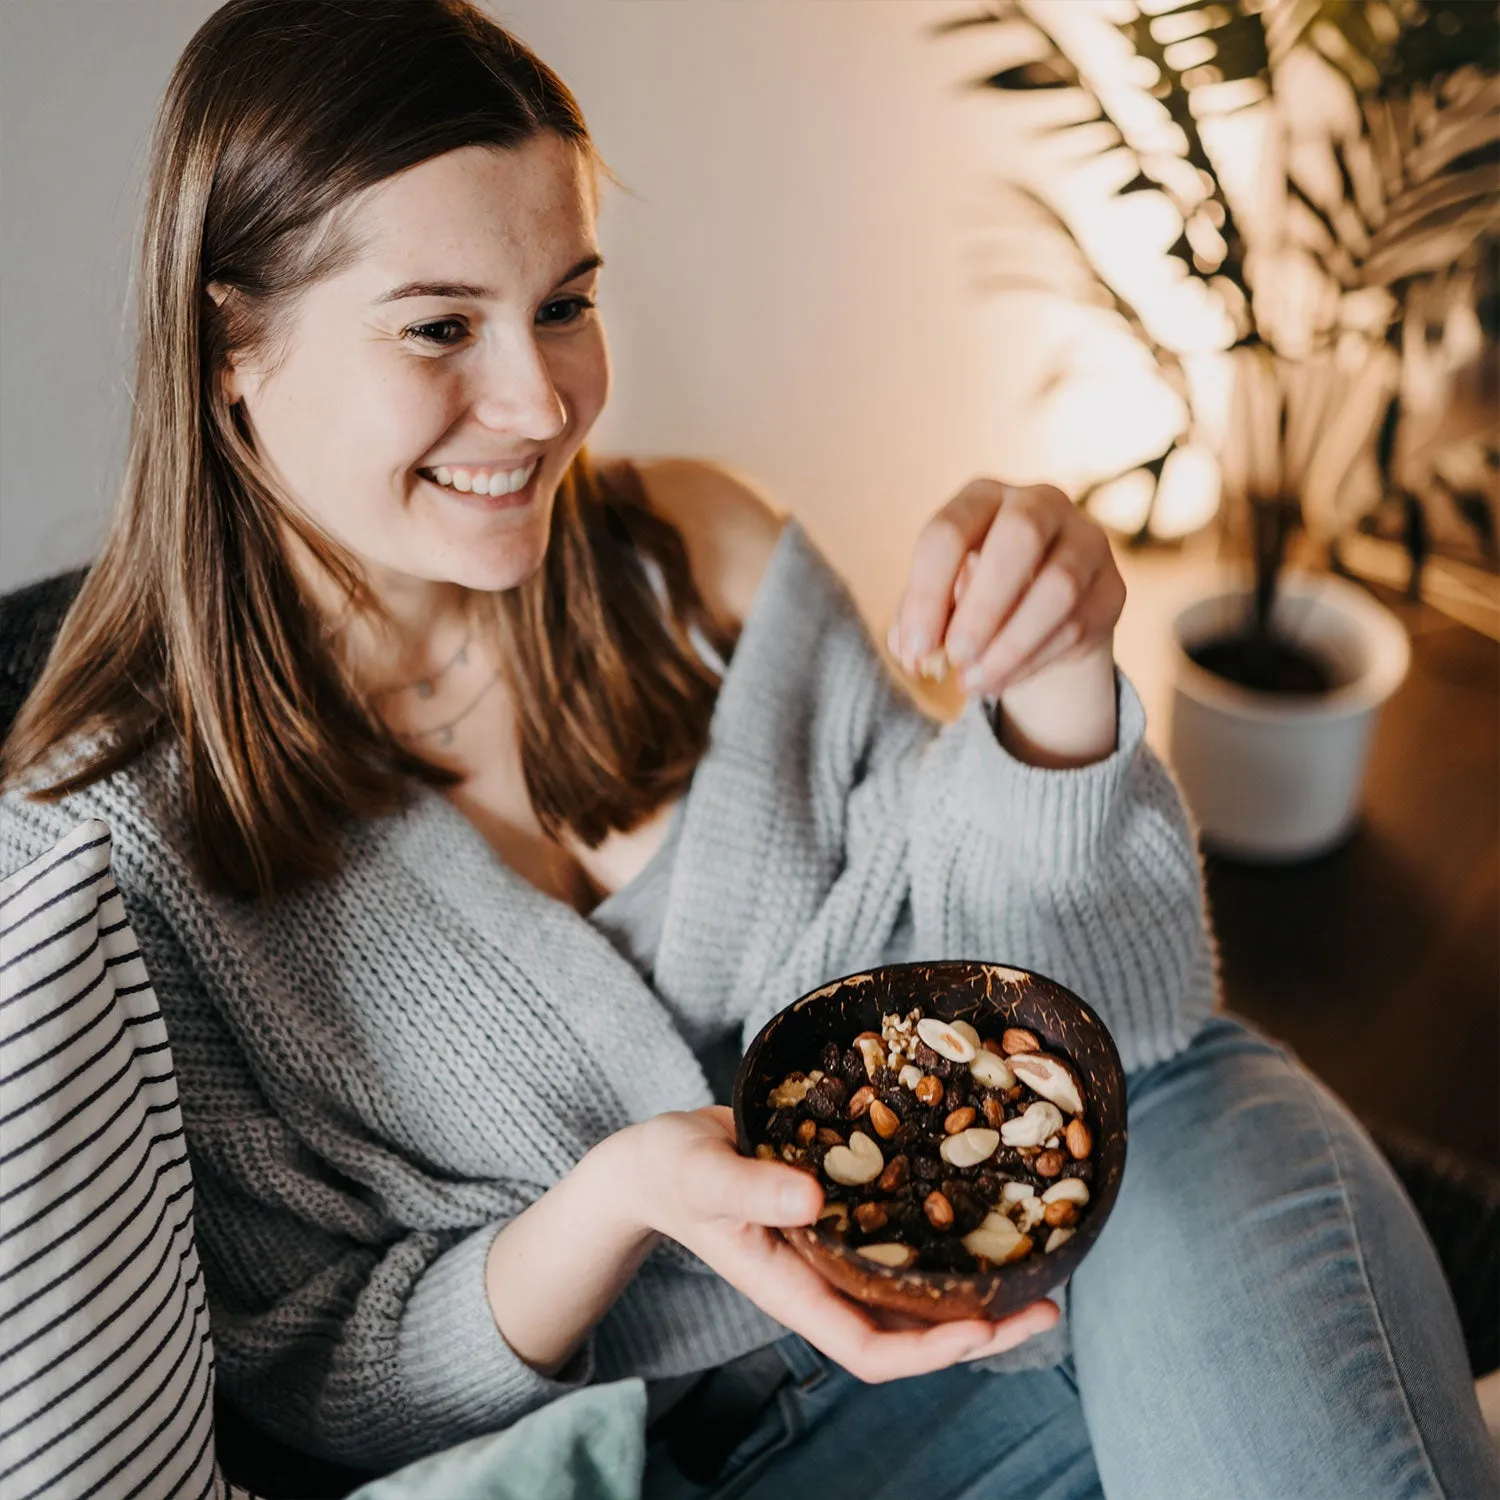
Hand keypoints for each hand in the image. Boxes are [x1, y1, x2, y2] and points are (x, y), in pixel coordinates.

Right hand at [619, 1107, 1059, 1382]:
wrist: (661, 1156)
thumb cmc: (672, 1171)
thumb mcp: (703, 1174)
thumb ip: (750, 1188)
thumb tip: (813, 1200)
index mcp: (793, 1288)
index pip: (869, 1346)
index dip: (929, 1350)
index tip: (984, 1326)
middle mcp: (825, 1277)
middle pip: (912, 1327)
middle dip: (981, 1325)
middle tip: (1049, 1305)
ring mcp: (838, 1248)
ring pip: (916, 1284)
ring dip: (975, 1281)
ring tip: (1038, 1262)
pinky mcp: (845, 1211)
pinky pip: (903, 1233)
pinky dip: (945, 1229)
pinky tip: (984, 1205)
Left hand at [889, 480, 1123, 699]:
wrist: (1038, 617)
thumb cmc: (971, 598)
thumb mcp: (938, 603)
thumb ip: (919, 622)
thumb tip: (915, 655)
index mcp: (983, 497)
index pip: (950, 531)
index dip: (928, 594)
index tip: (916, 649)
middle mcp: (1040, 503)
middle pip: (1020, 536)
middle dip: (982, 607)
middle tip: (955, 658)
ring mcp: (1086, 540)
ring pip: (1059, 587)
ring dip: (1010, 644)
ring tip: (973, 682)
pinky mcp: (1113, 586)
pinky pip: (1078, 624)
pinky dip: (1032, 661)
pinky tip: (999, 682)